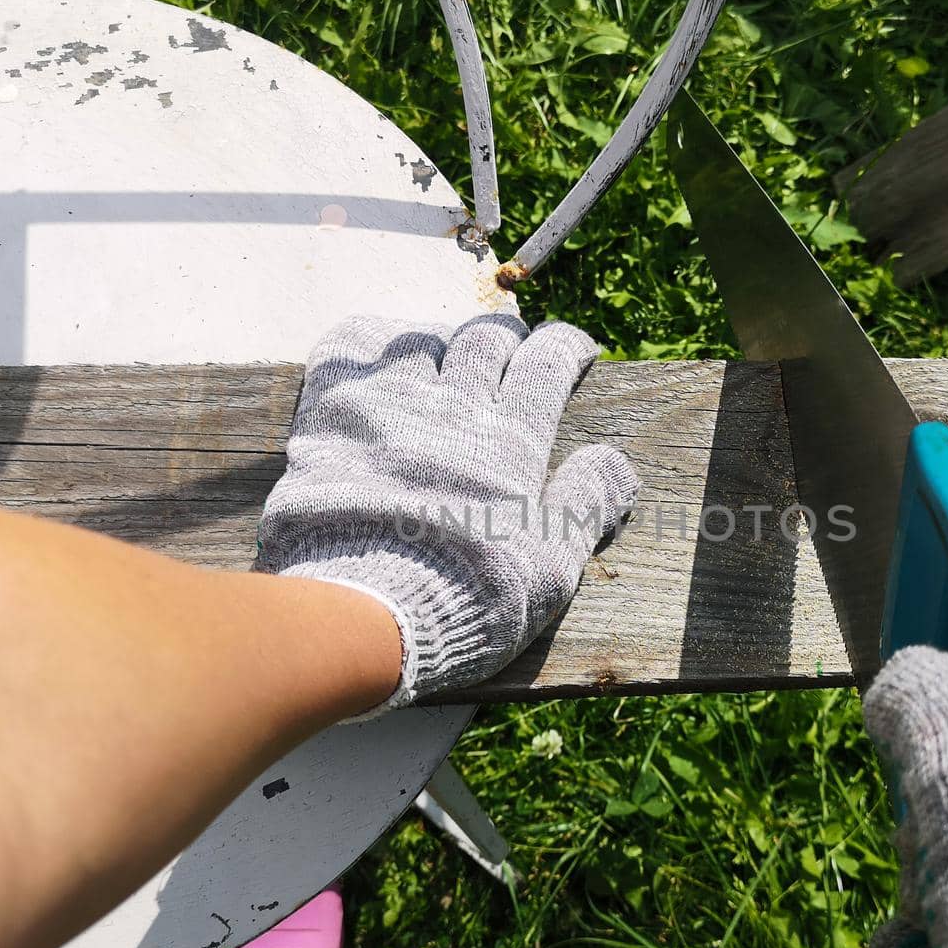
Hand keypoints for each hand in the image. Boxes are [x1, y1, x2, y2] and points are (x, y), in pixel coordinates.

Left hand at [258, 313, 638, 707]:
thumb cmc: (469, 594)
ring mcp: (388, 403)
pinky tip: (378, 354)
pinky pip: (347, 347)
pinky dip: (368, 338)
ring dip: (441, 340)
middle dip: (507, 338)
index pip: (548, 362)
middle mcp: (454, 406)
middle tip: (513, 351)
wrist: (365, 609)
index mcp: (513, 438)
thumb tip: (617, 460)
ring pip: (420, 338)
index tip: (578, 351)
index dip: (568, 347)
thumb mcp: (552, 564)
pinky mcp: (330, 415)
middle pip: (485, 339)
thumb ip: (587, 504)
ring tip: (446, 356)